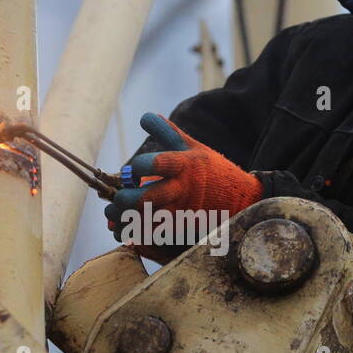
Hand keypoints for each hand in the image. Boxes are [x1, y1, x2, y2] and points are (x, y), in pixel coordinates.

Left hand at [104, 113, 261, 259]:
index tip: (131, 172)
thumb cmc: (213, 171)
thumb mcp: (194, 148)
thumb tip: (146, 117)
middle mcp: (181, 189)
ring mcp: (181, 211)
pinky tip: (124, 230)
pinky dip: (135, 234)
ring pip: (146, 220)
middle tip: (117, 198)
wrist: (240, 201)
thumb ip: (168, 133)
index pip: (158, 164)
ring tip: (112, 216)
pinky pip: (153, 235)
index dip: (138, 167)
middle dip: (125, 199)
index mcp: (184, 165)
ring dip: (124, 220)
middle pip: (147, 198)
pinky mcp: (181, 228)